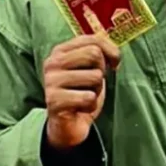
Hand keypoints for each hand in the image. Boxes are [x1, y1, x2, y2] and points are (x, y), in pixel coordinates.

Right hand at [43, 34, 120, 149]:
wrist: (68, 125)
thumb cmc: (82, 93)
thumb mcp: (92, 68)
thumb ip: (99, 51)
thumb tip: (112, 47)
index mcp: (60, 51)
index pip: (93, 39)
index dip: (111, 52)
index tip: (114, 65)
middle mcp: (52, 62)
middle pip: (94, 54)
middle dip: (101, 73)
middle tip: (92, 85)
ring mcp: (51, 81)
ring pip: (94, 76)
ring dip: (96, 91)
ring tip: (84, 97)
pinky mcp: (54, 100)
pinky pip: (88, 97)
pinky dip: (91, 106)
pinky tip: (80, 109)